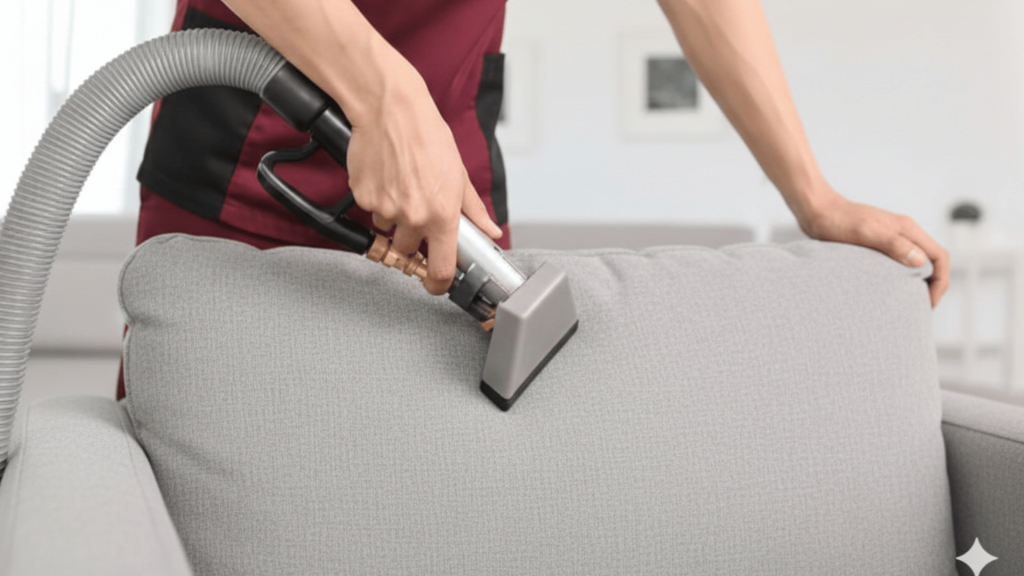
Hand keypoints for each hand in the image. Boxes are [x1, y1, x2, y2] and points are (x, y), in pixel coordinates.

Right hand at [345, 81, 501, 294]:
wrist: (390, 109)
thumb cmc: (427, 135)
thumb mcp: (459, 174)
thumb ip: (474, 211)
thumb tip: (490, 231)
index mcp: (441, 215)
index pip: (440, 269)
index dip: (438, 284)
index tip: (437, 284)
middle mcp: (412, 217)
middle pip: (409, 249)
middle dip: (414, 236)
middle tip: (417, 208)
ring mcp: (385, 209)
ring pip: (389, 228)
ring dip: (395, 216)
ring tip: (402, 184)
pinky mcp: (363, 197)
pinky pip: (371, 210)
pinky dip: (378, 198)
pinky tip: (387, 176)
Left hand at [798, 191, 948, 307]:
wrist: (817, 211)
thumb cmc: (838, 221)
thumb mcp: (866, 233)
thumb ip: (893, 244)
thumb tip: (920, 261)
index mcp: (907, 229)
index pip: (939, 256)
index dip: (941, 281)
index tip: (929, 302)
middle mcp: (904, 233)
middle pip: (932, 261)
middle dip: (933, 285)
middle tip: (920, 308)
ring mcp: (892, 238)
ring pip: (917, 262)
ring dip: (918, 281)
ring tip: (908, 303)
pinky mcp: (878, 244)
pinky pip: (899, 262)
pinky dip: (902, 277)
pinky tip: (890, 290)